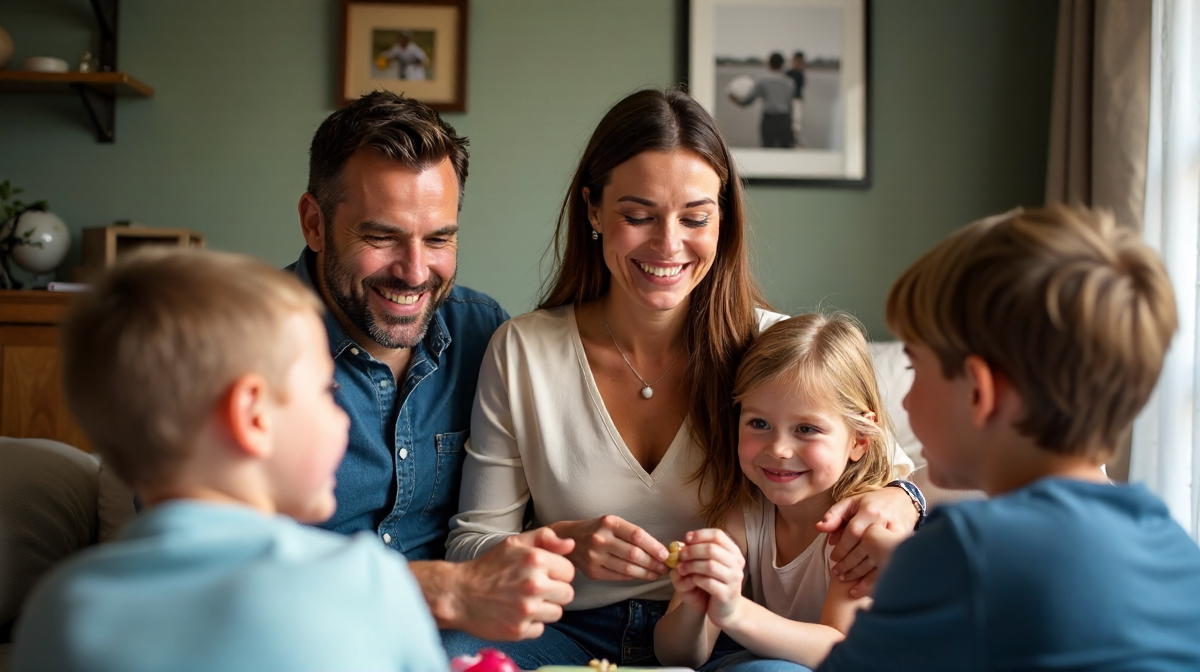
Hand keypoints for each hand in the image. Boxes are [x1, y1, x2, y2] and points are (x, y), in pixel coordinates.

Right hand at [451, 527, 576, 639]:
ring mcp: (527, 610)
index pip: (570, 571)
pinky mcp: (519, 630)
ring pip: (557, 613)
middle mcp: (534, 585)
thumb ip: (545, 538)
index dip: (557, 573)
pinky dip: (531, 624)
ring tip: (525, 601)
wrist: (458, 594)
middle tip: (535, 589)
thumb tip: (571, 544)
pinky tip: (516, 614)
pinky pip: (540, 629)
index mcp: (536, 560)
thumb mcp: (514, 543)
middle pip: (568, 594)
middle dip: (554, 591)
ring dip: (544, 609)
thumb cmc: (488, 567)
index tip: (543, 574)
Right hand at [552, 515, 669, 580]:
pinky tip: (642, 576)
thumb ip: (631, 534)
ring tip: (657, 574)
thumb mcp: (611, 523)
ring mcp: (595, 557)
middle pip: (634, 554)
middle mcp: (601, 539)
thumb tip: (658, 549)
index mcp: (609, 522)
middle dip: (653, 563)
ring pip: (627, 568)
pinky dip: (633, 577)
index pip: (637, 535)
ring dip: (646, 573)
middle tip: (665, 567)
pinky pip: (618, 576)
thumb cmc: (597, 529)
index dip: (654, 546)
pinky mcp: (592, 572)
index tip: (665, 554)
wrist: (568, 538)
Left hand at [672, 529, 744, 628]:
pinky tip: (691, 580)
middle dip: (692, 551)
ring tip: (681, 568)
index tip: (687, 539)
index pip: (718, 535)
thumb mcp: (709, 564)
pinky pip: (708, 582)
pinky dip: (696, 579)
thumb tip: (685, 541)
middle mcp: (736, 564)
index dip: (700, 535)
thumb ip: (700, 551)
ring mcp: (733, 579)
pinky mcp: (727, 594)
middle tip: (680, 555)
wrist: (726, 610)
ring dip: (691, 565)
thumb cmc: (715, 583)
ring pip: (710, 565)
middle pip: (712, 549)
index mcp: (734, 552)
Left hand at [816, 487, 915, 596]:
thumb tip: (819, 528)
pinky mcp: (907, 544)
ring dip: (865, 575)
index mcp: (870, 512)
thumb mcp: (851, 503)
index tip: (833, 559)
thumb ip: (834, 515)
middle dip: (850, 564)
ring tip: (850, 585)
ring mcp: (898, 535)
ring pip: (880, 558)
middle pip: (866, 548)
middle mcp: (885, 523)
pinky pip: (893, 563)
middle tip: (838, 573)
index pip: (853, 533)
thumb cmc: (872, 503)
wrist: (903, 501)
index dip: (842, 548)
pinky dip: (882, 576)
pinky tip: (871, 588)